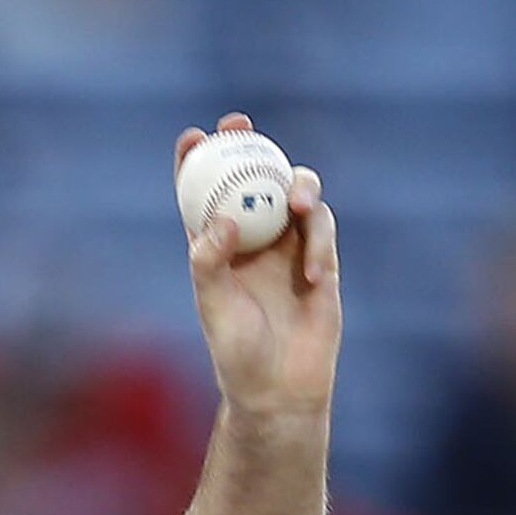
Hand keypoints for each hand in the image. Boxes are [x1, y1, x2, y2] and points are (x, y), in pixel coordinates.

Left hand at [175, 113, 339, 423]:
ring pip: (295, 192)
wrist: (282, 389)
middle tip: (241, 125)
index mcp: (217, 247)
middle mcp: (252, 238)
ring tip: (296, 203)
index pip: (203, 194)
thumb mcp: (215, 308)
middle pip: (252, 176)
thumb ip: (210, 263)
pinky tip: (312, 274)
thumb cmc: (238, 354)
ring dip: (296, 185)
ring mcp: (288, 245)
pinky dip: (319, 241)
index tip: (193, 138)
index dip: (197, 161)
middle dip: (247, 143)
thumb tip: (221, 221)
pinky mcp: (322, 259)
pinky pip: (322, 228)